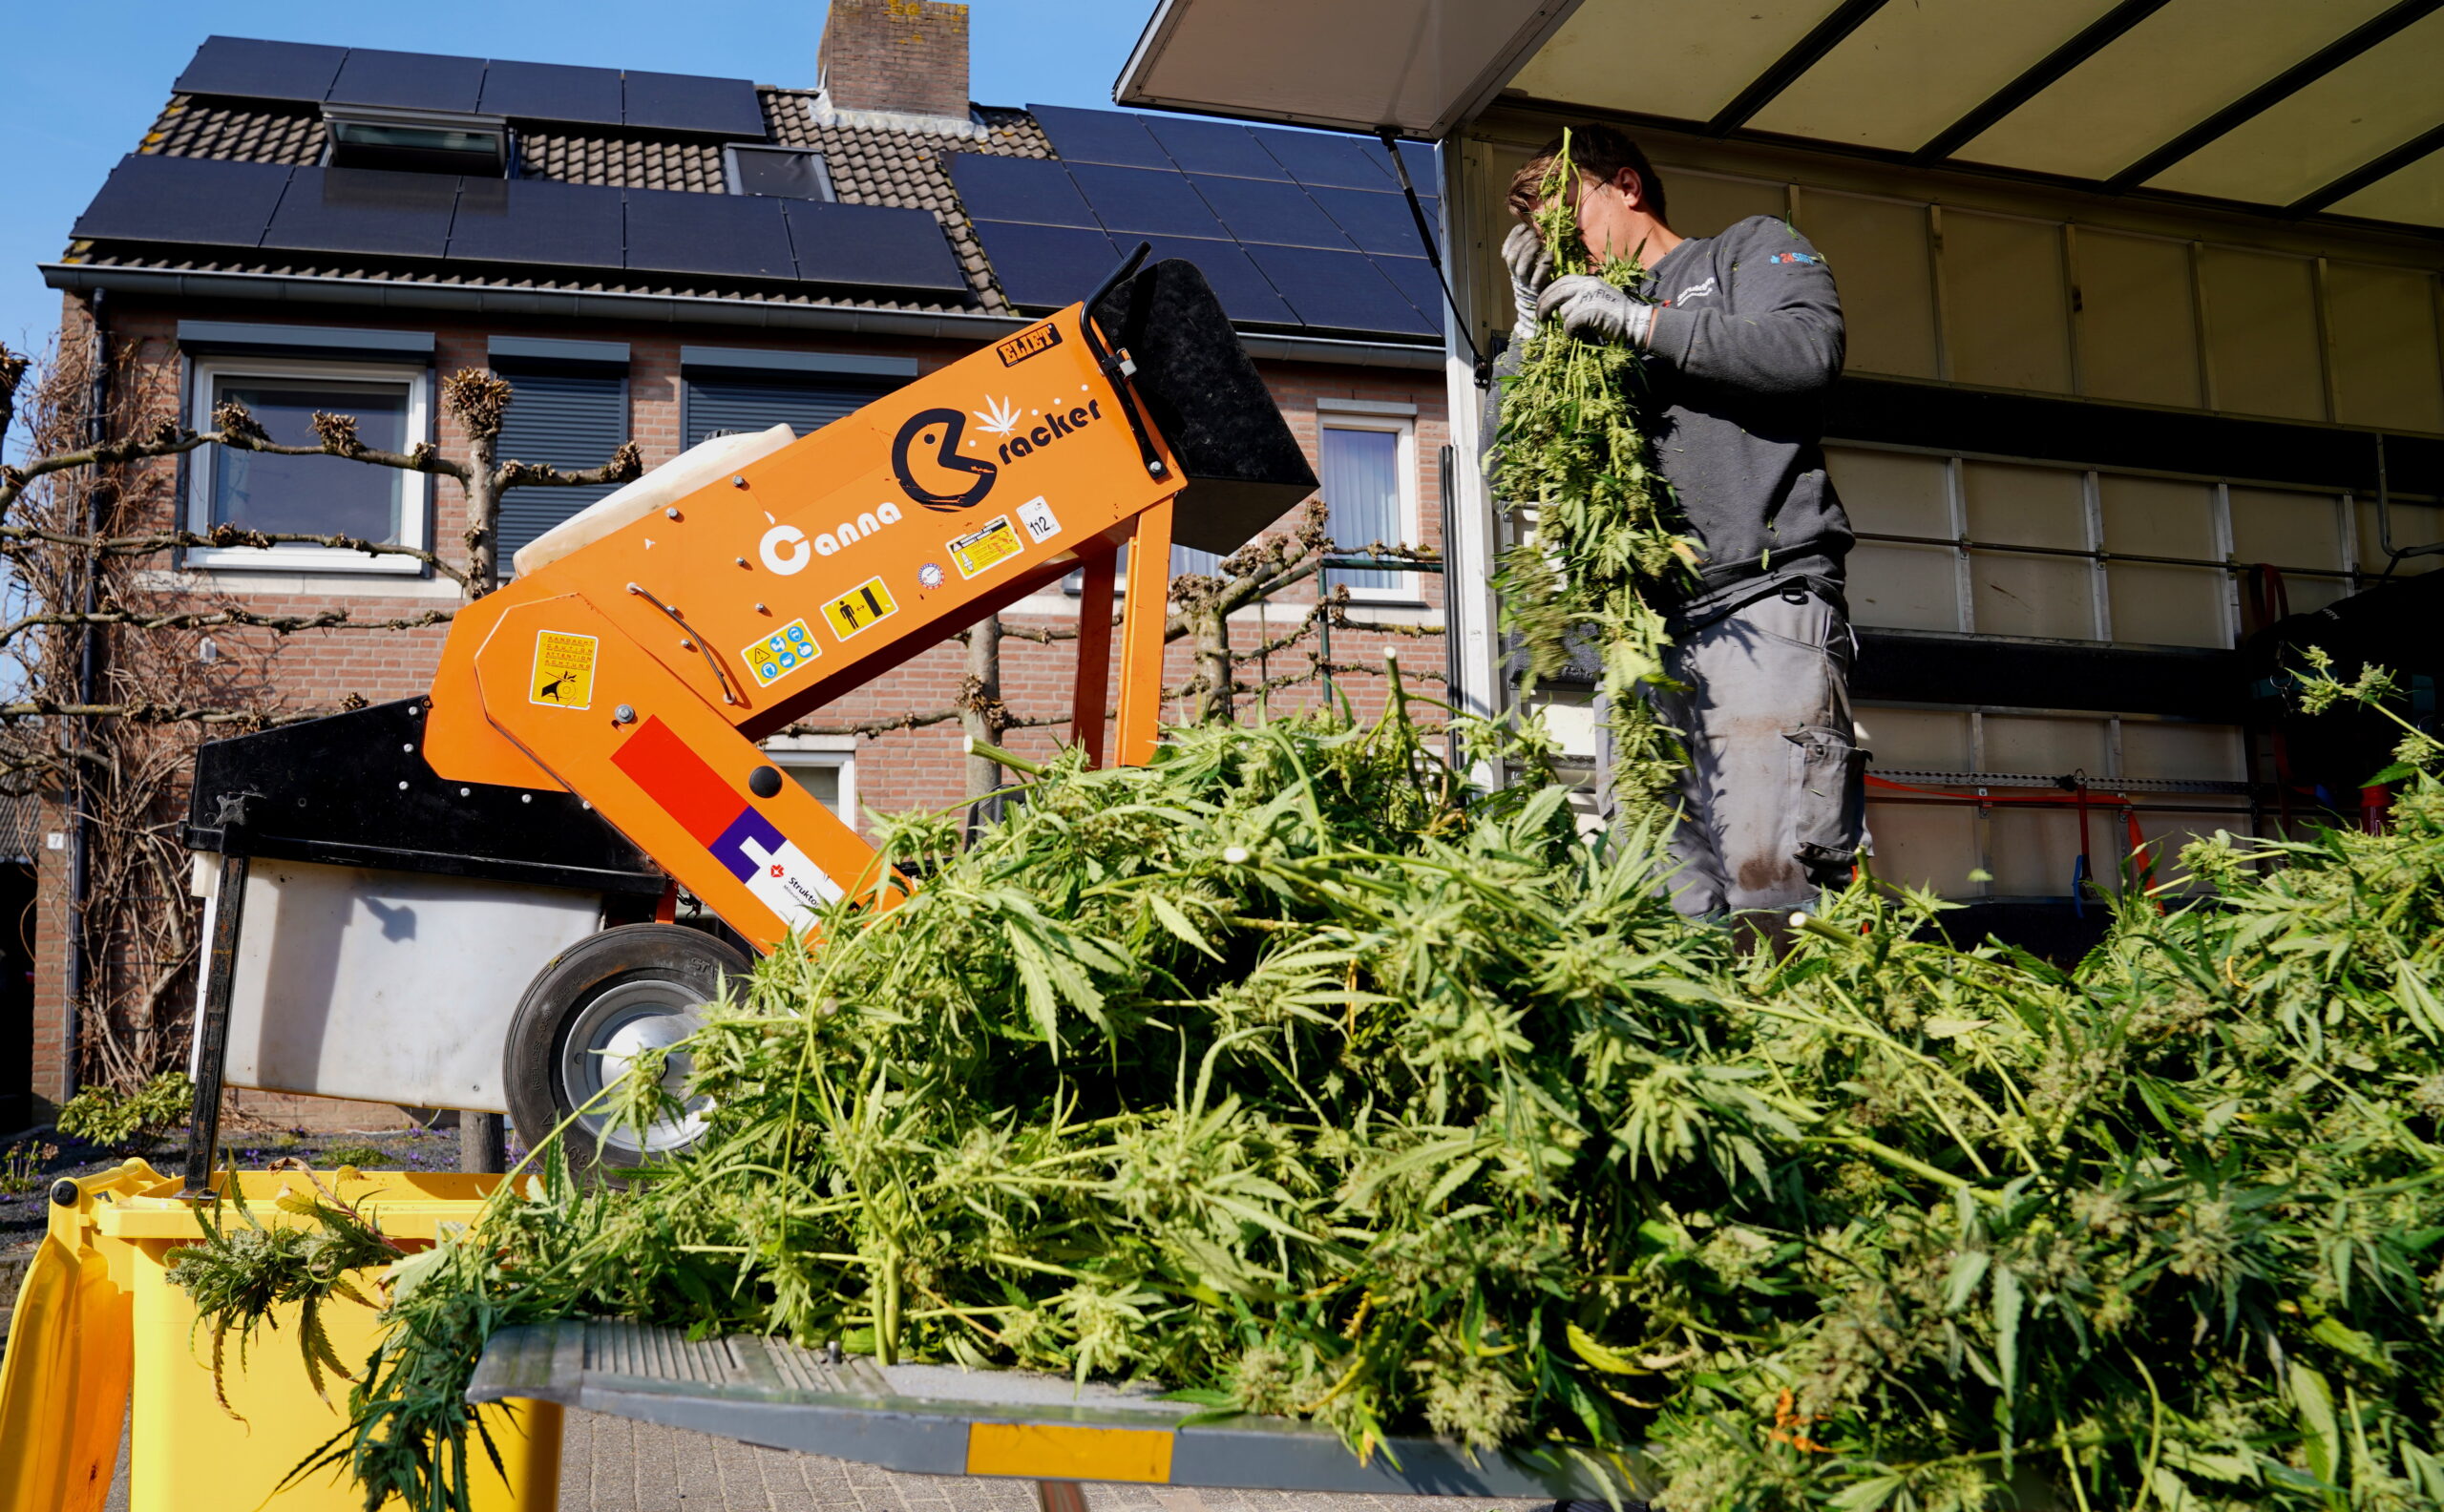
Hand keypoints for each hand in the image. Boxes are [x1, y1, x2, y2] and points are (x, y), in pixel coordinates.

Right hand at [1503, 223, 1553, 337]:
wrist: (1543, 308)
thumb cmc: (1541, 280)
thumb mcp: (1534, 265)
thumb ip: (1531, 249)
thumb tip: (1531, 228)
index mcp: (1514, 268)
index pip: (1506, 252)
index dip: (1512, 238)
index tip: (1523, 227)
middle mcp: (1517, 277)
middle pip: (1512, 259)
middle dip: (1521, 243)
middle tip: (1533, 234)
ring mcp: (1527, 285)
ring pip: (1521, 268)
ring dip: (1529, 252)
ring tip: (1539, 242)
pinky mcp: (1538, 291)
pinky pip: (1537, 280)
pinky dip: (1543, 266)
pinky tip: (1549, 255)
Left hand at [1535, 274, 1651, 345]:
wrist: (1634, 321)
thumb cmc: (1615, 313)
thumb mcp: (1597, 295)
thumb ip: (1580, 294)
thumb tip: (1557, 304)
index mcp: (1588, 279)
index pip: (1560, 281)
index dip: (1547, 292)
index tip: (1540, 302)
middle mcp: (1587, 285)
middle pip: (1555, 294)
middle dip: (1543, 306)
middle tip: (1539, 317)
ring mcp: (1588, 297)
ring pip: (1563, 311)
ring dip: (1566, 323)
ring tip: (1576, 328)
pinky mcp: (1588, 311)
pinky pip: (1568, 323)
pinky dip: (1570, 332)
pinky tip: (1576, 334)